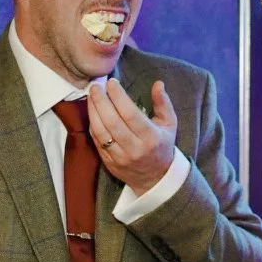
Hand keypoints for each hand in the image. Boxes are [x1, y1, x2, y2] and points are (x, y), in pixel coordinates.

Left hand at [86, 79, 177, 194]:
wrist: (156, 178)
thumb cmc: (162, 145)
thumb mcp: (169, 124)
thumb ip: (163, 103)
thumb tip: (158, 83)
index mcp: (151, 138)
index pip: (131, 114)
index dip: (119, 97)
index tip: (112, 82)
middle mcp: (135, 149)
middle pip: (112, 122)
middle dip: (101, 101)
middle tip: (96, 86)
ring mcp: (120, 158)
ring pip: (101, 132)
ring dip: (93, 111)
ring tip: (91, 95)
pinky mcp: (109, 163)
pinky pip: (97, 142)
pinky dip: (93, 125)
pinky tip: (92, 111)